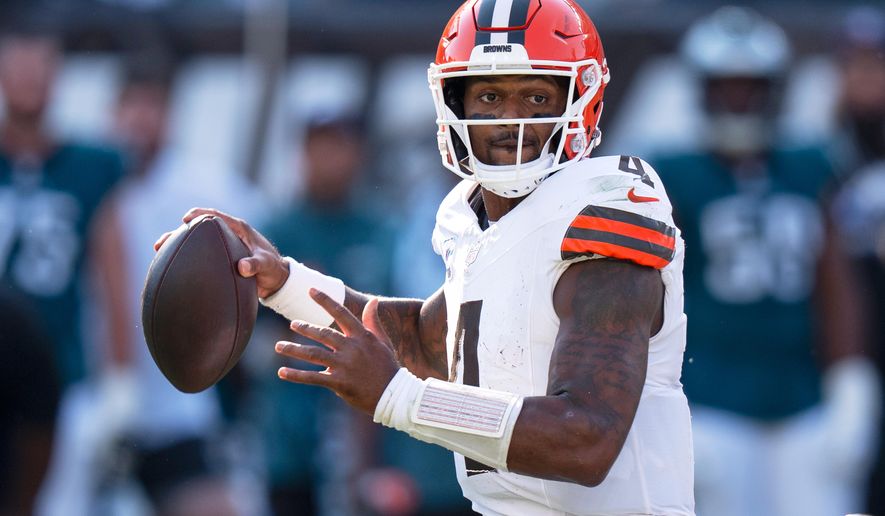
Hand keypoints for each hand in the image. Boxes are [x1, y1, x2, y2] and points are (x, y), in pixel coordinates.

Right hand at [153, 207, 288, 297]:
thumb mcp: (266, 265)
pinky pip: (199, 256)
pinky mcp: (219, 258)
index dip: (199, 214)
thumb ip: (255, 264)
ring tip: (158, 253)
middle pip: (199, 229)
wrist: (275, 279)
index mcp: (238, 229)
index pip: (215, 216)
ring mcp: (221, 246)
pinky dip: (186, 259)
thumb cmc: (272, 268)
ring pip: (195, 243)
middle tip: (162, 243)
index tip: (186, 218)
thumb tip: (241, 267)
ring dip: (178, 246)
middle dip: (179, 233)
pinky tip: (171, 269)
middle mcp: (227, 234)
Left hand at [275, 289, 399, 414]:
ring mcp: (344, 365)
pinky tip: (282, 372)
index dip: (325, 301)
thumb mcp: (382, 341)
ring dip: (294, 349)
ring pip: (313, 354)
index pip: (341, 313)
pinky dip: (296, 375)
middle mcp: (351, 348)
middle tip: (292, 324)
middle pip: (323, 334)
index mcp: (361, 336)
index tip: (310, 290)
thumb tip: (372, 300)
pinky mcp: (339, 382)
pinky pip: (313, 377)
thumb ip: (373, 321)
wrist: (394, 394)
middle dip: (305, 328)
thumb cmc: (387, 366)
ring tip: (278, 346)